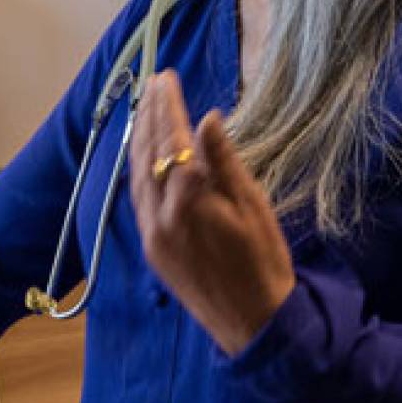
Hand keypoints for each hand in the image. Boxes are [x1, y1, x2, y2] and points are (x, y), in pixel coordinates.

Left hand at [128, 70, 295, 354]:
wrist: (253, 323)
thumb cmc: (264, 263)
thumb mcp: (254, 206)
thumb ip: (225, 162)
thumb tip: (208, 118)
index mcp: (189, 203)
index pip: (173, 141)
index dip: (169, 107)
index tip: (167, 79)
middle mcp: (160, 217)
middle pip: (148, 154)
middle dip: (150, 115)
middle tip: (155, 83)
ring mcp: (151, 234)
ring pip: (136, 175)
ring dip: (140, 138)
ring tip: (147, 108)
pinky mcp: (151, 248)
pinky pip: (138, 198)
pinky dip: (139, 168)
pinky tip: (144, 152)